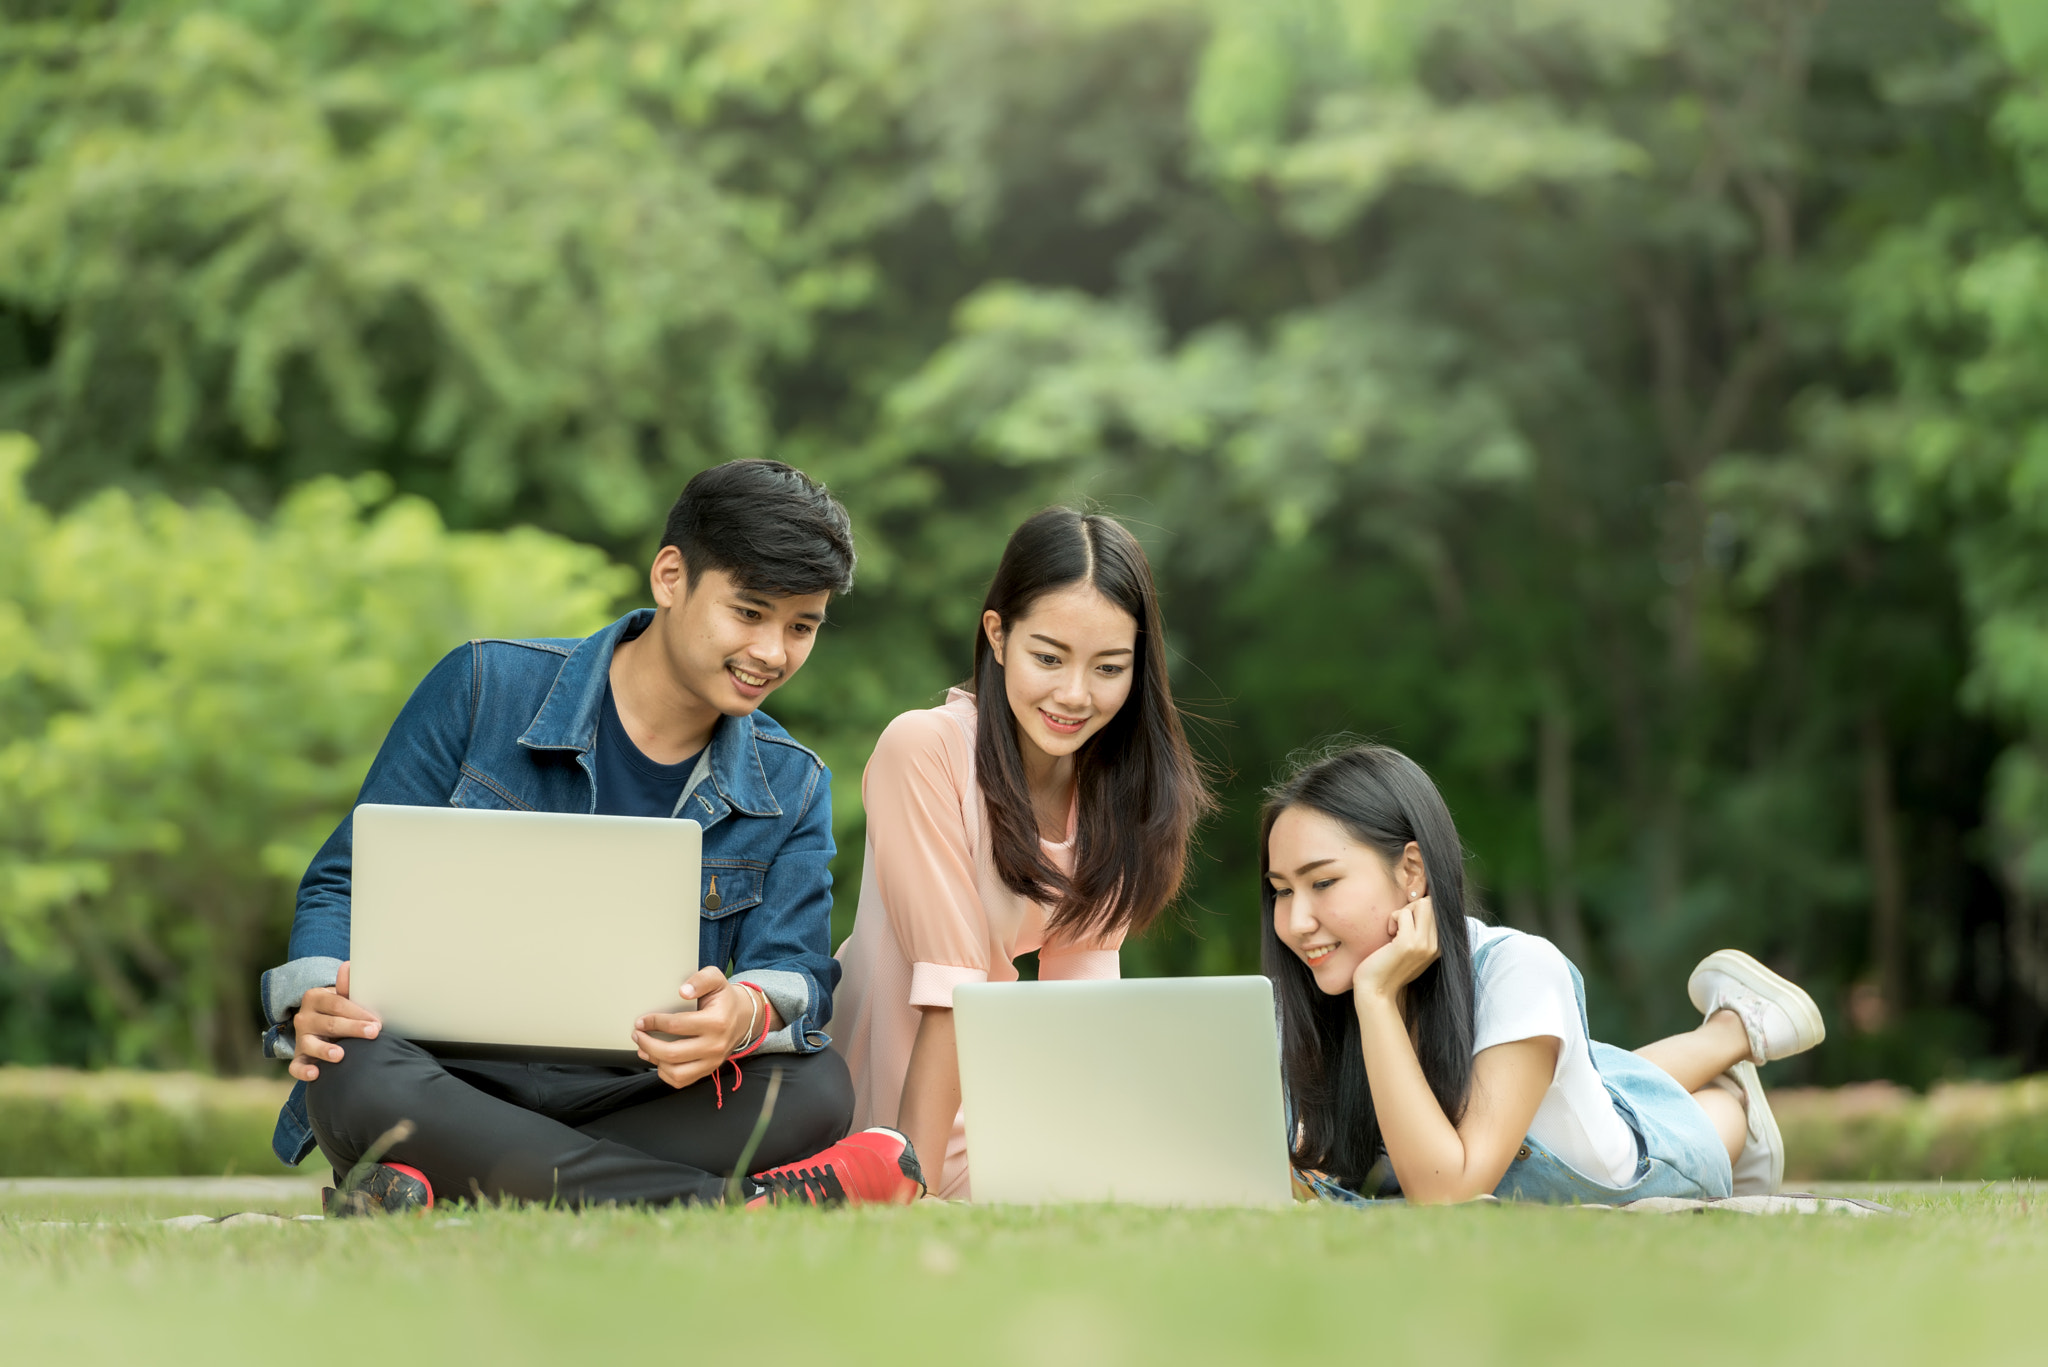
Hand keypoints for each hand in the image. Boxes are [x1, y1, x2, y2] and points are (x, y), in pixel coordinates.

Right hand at [289, 962, 381, 1082]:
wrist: (322, 1024)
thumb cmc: (339, 1010)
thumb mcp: (342, 996)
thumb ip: (347, 985)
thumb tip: (349, 966)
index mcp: (315, 997)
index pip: (337, 1005)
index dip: (358, 1013)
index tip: (377, 1021)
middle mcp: (304, 1017)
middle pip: (330, 1024)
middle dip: (353, 1029)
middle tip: (373, 1033)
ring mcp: (300, 1038)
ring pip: (311, 1044)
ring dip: (325, 1050)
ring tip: (340, 1055)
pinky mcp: (298, 1057)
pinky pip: (296, 1066)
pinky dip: (304, 1071)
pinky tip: (316, 1074)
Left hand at [632, 967, 762, 1089]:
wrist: (743, 1017)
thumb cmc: (724, 999)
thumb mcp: (716, 980)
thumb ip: (700, 980)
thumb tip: (683, 991)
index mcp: (717, 1022)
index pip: (676, 1026)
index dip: (654, 1023)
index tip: (641, 1021)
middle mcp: (715, 1045)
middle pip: (672, 1053)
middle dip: (648, 1044)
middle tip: (638, 1034)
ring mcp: (712, 1061)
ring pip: (675, 1072)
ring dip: (654, 1060)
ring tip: (644, 1048)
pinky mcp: (708, 1070)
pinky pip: (681, 1081)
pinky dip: (665, 1073)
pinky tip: (658, 1059)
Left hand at [1352, 896, 1440, 1006]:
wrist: (1376, 991)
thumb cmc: (1388, 968)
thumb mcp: (1411, 950)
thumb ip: (1420, 933)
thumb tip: (1420, 904)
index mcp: (1438, 947)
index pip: (1437, 911)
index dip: (1417, 911)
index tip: (1404, 925)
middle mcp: (1436, 945)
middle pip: (1431, 904)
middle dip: (1411, 907)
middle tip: (1399, 925)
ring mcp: (1424, 945)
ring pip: (1422, 904)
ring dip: (1403, 912)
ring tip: (1394, 930)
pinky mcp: (1408, 944)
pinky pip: (1403, 914)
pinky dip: (1393, 918)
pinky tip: (1389, 935)